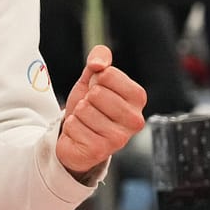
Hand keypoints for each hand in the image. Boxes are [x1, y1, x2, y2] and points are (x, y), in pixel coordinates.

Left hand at [55, 45, 145, 177]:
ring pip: (84, 110)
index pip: (108, 74)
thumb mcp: (93, 77)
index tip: (99, 90)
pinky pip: (74, 125)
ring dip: (78, 114)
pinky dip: (71, 127)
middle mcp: (135, 120)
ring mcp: (119, 138)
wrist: (78, 135)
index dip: (96, 79)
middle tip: (91, 108)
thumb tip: (98, 63)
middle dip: (87, 98)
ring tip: (86, 122)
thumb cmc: (91, 106)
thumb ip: (99, 59)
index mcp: (138, 98)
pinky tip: (80, 133)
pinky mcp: (100, 151)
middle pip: (97, 93)